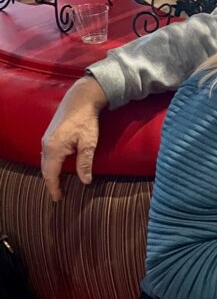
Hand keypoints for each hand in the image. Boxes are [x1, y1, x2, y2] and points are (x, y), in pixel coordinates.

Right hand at [40, 76, 108, 200]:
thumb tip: (85, 181)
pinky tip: (57, 168)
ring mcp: (46, 139)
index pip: (51, 174)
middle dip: (51, 183)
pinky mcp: (50, 135)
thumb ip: (85, 163)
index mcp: (54, 149)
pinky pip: (47, 155)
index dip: (54, 188)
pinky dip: (50, 165)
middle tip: (58, 195)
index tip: (58, 199)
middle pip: (45, 170)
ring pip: (45, 162)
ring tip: (57, 184)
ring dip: (50, 174)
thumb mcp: (89, 143)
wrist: (80, 99)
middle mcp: (46, 144)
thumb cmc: (86, 120)